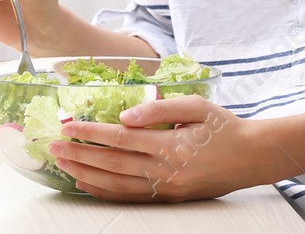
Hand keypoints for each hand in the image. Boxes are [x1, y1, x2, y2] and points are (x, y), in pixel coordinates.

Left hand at [48, 93, 280, 201]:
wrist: (251, 157)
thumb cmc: (225, 127)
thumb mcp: (197, 106)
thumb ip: (160, 108)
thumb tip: (126, 115)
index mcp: (170, 145)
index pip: (121, 139)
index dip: (92, 133)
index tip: (70, 126)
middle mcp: (164, 171)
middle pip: (112, 164)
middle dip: (80, 155)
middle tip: (53, 147)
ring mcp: (165, 188)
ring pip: (116, 184)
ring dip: (86, 174)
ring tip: (63, 164)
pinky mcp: (168, 198)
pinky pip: (129, 197)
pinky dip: (104, 192)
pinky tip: (87, 184)